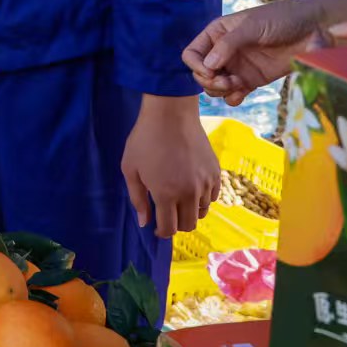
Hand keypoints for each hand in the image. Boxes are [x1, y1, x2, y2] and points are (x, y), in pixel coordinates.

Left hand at [120, 94, 221, 237]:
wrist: (171, 114)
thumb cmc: (144, 140)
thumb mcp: (130, 169)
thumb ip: (137, 199)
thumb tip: (144, 223)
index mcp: (166, 194)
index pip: (169, 228)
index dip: (161, 232)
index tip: (156, 227)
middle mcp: (189, 193)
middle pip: (188, 225)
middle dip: (176, 224)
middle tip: (166, 213)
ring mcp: (205, 183)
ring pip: (202, 213)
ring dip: (189, 212)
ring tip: (177, 199)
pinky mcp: (216, 173)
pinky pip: (212, 197)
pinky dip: (202, 199)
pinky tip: (190, 188)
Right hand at [183, 0, 329, 105]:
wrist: (313, 30)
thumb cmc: (281, 19)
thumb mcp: (252, 26)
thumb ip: (228, 44)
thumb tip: (207, 67)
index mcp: (218, 33)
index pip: (192, 53)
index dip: (196, 65)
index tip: (212, 72)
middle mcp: (223, 51)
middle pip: (201, 73)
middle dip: (209, 81)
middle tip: (228, 82)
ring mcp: (237, 67)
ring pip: (214, 87)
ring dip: (220, 91)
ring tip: (238, 85)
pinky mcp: (251, 80)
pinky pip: (232, 95)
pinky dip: (232, 98)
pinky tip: (241, 94)